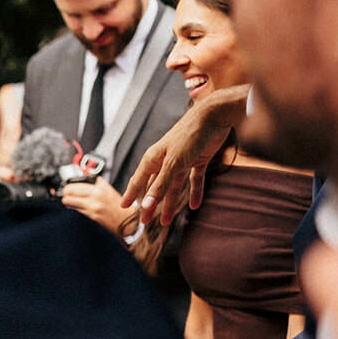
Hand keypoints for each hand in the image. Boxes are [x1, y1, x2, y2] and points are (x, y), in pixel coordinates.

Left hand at [59, 177, 128, 233]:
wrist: (126, 219)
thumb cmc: (119, 205)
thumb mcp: (108, 189)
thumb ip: (97, 183)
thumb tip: (86, 176)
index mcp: (100, 187)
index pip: (79, 183)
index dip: (70, 184)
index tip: (67, 186)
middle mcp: (96, 195)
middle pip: (72, 191)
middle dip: (65, 192)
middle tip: (64, 192)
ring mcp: (93, 206)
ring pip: (71, 201)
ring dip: (66, 200)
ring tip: (66, 200)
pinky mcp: (92, 215)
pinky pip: (77, 209)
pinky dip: (73, 207)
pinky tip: (73, 206)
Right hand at [121, 86, 247, 225]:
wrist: (214, 116)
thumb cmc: (189, 135)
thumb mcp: (173, 164)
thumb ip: (160, 186)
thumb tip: (146, 206)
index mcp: (153, 159)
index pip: (138, 181)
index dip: (131, 195)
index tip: (124, 207)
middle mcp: (165, 161)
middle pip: (155, 187)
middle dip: (150, 205)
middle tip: (146, 222)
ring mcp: (182, 161)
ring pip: (173, 187)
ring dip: (171, 203)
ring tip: (167, 221)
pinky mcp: (198, 159)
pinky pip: (194, 180)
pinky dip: (195, 192)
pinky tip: (195, 205)